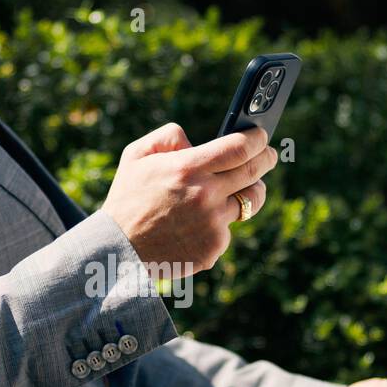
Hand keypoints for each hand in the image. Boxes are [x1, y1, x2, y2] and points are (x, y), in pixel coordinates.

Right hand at [101, 123, 275, 276]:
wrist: (118, 250)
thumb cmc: (127, 199)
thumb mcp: (136, 156)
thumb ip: (168, 136)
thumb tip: (195, 142)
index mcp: (188, 168)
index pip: (240, 148)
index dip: (256, 139)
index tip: (260, 136)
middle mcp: (205, 195)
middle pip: (254, 172)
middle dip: (267, 159)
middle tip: (268, 155)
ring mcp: (212, 224)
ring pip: (249, 203)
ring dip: (249, 193)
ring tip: (240, 190)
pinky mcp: (213, 248)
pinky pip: (228, 229)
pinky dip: (219, 224)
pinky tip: (198, 225)